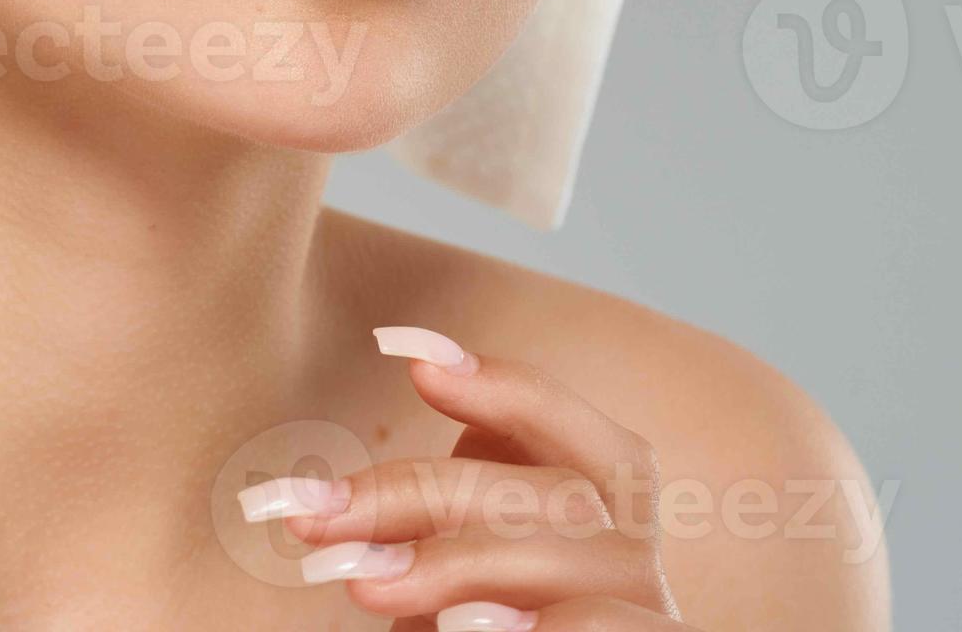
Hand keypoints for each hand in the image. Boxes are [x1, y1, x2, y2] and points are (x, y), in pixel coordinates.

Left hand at [256, 330, 687, 629]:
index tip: (407, 356)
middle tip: (312, 517)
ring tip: (361, 582)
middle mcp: (633, 548)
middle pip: (551, 491)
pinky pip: (613, 625)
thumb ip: (433, 506)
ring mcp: (649, 607)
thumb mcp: (444, 554)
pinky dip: (544, 622)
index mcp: (595, 498)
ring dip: (454, 563)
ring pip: (574, 558)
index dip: (499, 385)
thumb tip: (355, 451)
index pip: (566, 422)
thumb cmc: (466, 618)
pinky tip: (456, 627)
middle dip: (421, 494)